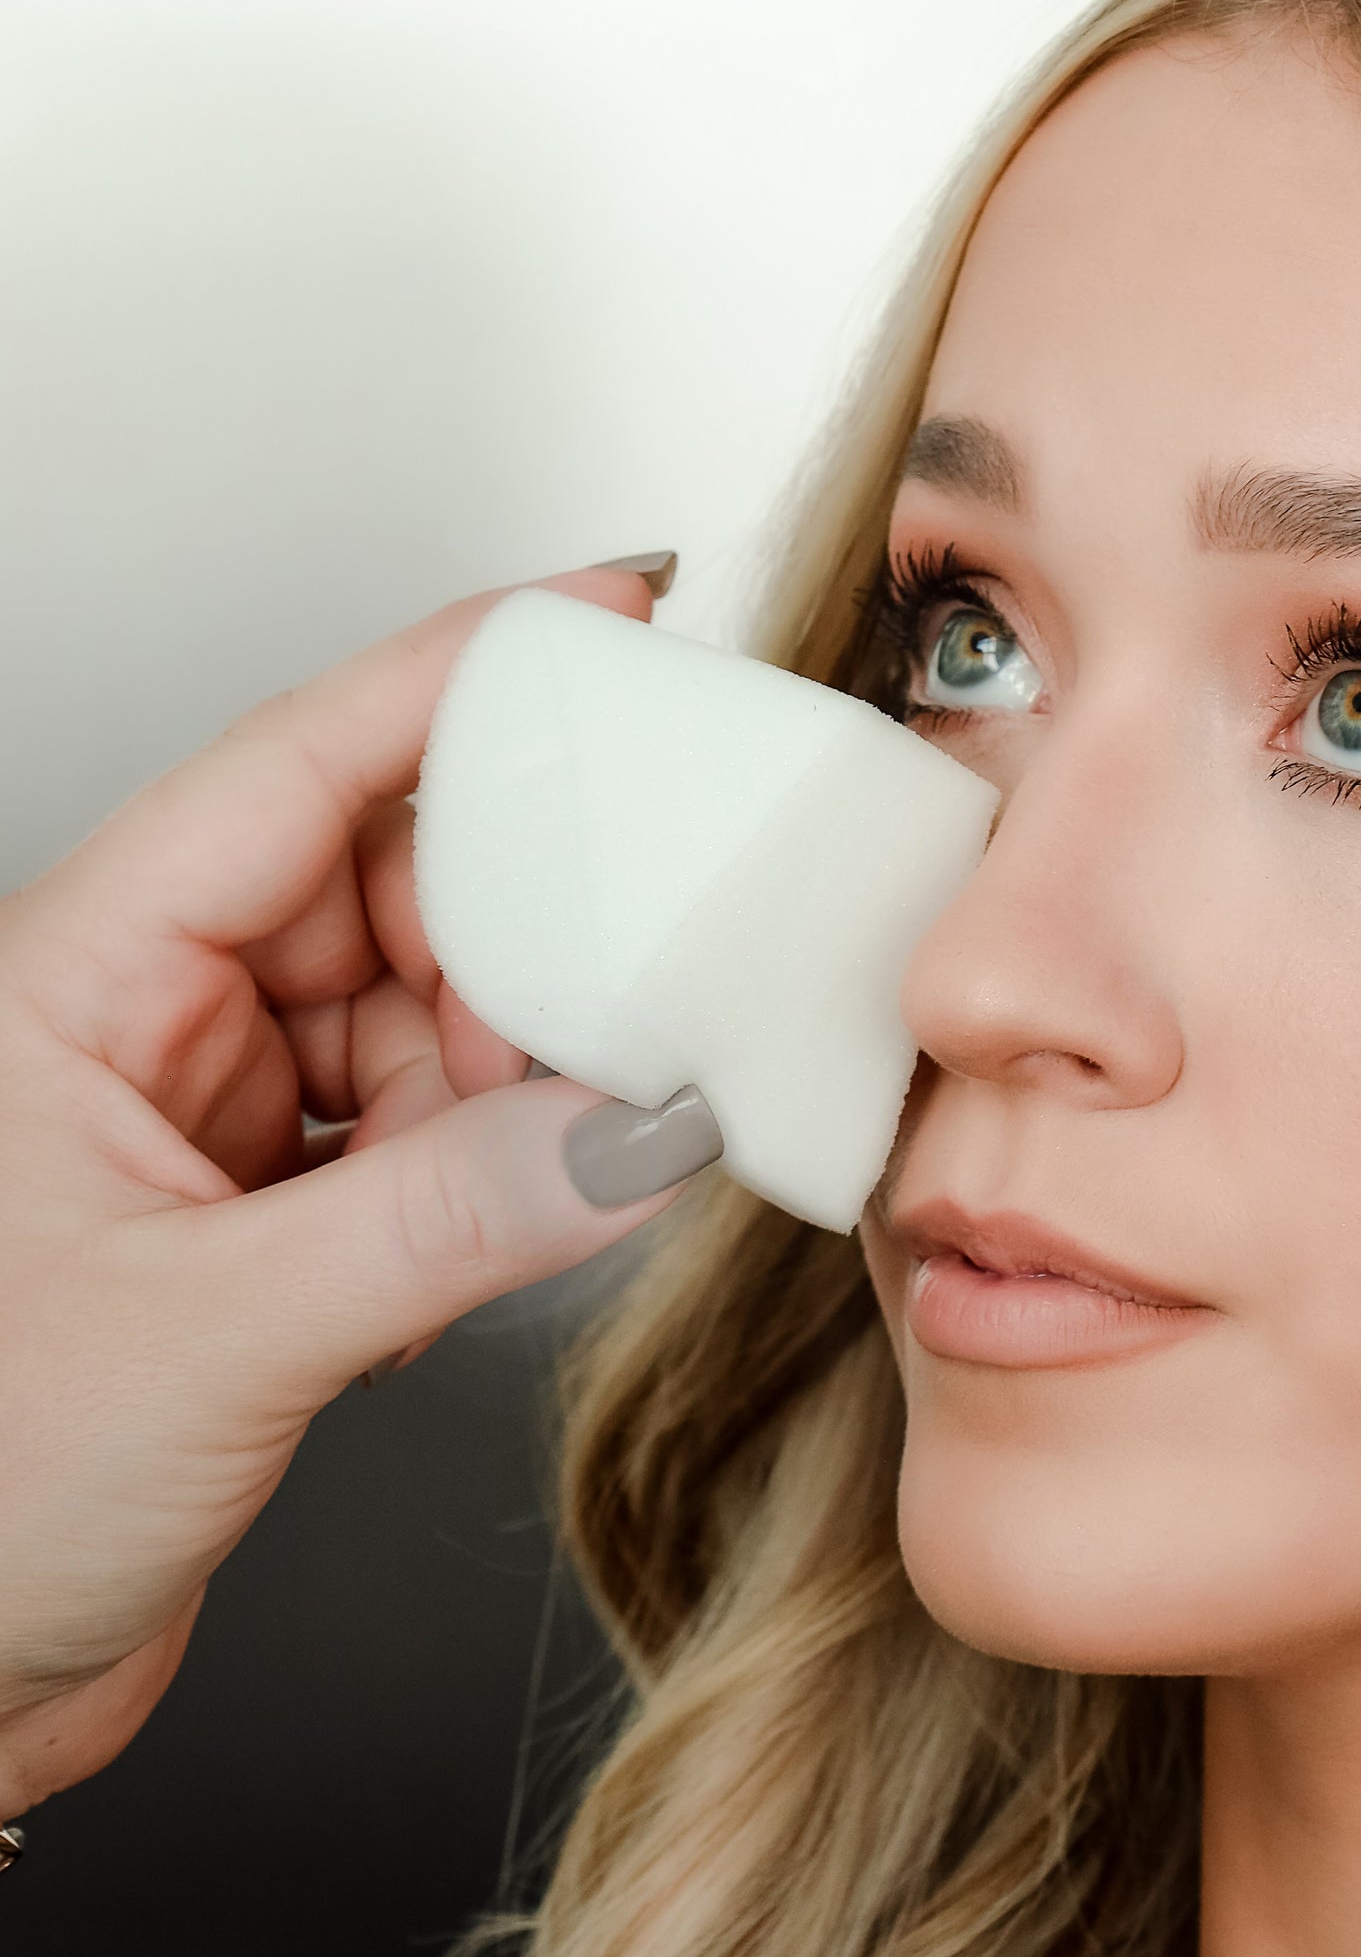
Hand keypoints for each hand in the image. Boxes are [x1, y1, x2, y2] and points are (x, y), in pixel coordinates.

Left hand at [0, 565, 688, 1812]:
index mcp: (79, 981)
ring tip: (646, 1079)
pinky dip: (514, 1160)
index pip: (295, 769)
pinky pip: (432, 1143)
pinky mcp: (271, 1238)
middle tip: (685, 897)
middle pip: (388, 885)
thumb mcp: (210, 1336)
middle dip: (539, 897)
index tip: (613, 620)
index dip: (459, 680)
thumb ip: (444, 1220)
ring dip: (538, 1055)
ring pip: (428, 1022)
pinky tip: (571, 1182)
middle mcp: (149, 1032)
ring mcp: (213, 1133)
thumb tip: (643, 1126)